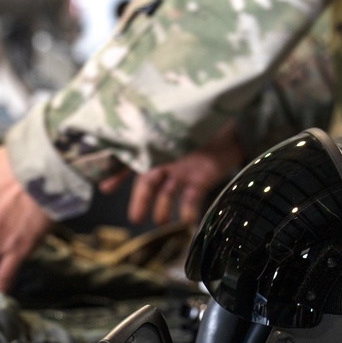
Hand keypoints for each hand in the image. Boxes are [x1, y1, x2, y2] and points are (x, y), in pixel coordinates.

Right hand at [99, 121, 244, 225]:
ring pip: (168, 196)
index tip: (105, 189)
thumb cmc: (200, 120)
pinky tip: (187, 222)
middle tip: (136, 220)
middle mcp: (167, 162)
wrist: (236, 123)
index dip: (117, 176)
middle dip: (141, 203)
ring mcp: (184, 173)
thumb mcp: (171, 128)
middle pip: (149, 186)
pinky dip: (189, 211)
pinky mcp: (203, 180)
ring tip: (162, 223)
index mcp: (157, 147)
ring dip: (163, 210)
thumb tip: (123, 144)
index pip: (132, 162)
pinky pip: (192, 199)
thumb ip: (151, 138)